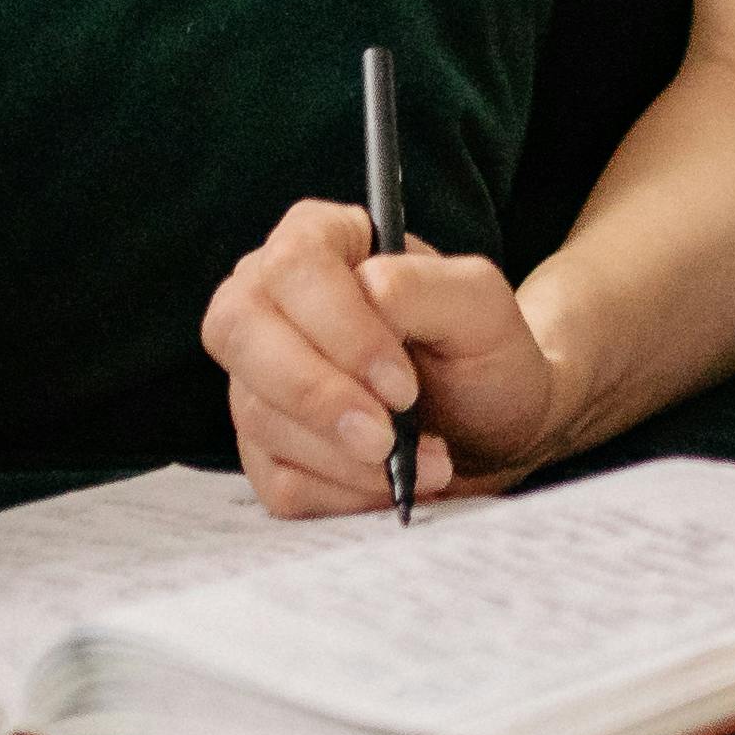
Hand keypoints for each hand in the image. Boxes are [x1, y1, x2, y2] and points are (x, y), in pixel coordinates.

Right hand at [201, 200, 564, 517]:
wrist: (493, 424)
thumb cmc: (482, 352)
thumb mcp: (481, 305)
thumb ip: (425, 285)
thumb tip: (366, 287)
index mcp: (318, 241)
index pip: (293, 266)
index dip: (341, 329)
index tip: (402, 385)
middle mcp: (269, 300)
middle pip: (240, 332)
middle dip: (318, 396)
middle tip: (386, 440)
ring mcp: (256, 377)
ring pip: (258, 414)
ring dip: (345, 456)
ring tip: (423, 460)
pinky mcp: (263, 448)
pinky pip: (276, 479)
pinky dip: (343, 493)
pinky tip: (392, 483)